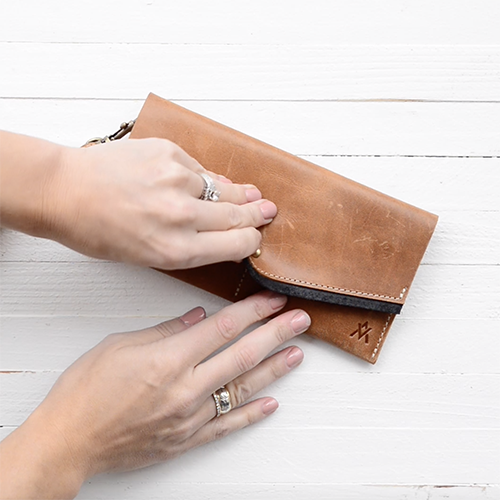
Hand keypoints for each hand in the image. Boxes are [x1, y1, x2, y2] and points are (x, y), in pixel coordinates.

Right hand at [0, 292, 307, 498]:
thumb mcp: (120, 345)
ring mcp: (190, 417)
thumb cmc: (86, 391)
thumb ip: (165, 330)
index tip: (273, 300)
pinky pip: (227, 426)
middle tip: (300, 320)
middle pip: (242, 355)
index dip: (253, 312)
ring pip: (242, 389)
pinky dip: (251, 414)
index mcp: (169, 359)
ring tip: (297, 354)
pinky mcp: (187, 439)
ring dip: (273, 370)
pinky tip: (271, 404)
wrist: (69, 441)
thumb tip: (198, 317)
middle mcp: (186, 389)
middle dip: (276, 334)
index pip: (223, 328)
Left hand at [48, 138, 276, 268]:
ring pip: (224, 187)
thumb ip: (193, 245)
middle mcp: (181, 216)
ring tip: (249, 193)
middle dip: (257, 213)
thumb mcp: (148, 255)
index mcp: (175, 250)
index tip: (257, 235)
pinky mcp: (169, 152)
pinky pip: (199, 168)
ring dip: (236, 193)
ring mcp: (176, 179)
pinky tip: (198, 181)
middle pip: (240, 214)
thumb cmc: (99, 231)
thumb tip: (228, 230)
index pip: (238, 244)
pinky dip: (201, 176)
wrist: (65, 190)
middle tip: (269, 210)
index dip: (252, 240)